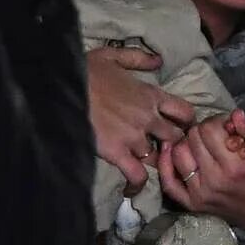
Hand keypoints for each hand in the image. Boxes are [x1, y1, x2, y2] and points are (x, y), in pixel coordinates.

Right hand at [87, 46, 196, 196]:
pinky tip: (132, 189)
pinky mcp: (117, 153)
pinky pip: (137, 174)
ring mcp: (134, 137)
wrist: (58, 87)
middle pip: (176, 137)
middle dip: (173, 145)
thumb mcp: (112, 56)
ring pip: (158, 157)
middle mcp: (149, 117)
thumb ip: (138, 59)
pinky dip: (137, 184)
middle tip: (164, 151)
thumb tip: (159, 61)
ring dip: (153, 163)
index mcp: (151, 94)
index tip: (181, 127)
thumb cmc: (84, 70)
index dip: (186, 121)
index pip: (185, 111)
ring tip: (144, 167)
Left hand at [160, 110, 244, 232]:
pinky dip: (165, 164)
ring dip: (186, 143)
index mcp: (235, 165)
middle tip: (214, 135)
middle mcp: (214, 179)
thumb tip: (234, 114)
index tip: (226, 127)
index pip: (210, 129)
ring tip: (199, 144)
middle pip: (192, 138)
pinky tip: (169, 151)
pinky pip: (169, 182)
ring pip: (178, 154)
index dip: (218, 121)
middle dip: (203, 130)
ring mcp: (200, 193)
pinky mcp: (191, 203)